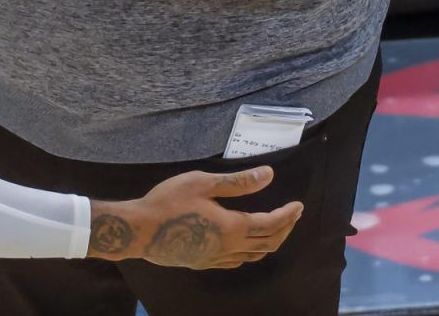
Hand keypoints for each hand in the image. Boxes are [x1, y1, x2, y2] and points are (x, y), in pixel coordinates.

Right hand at [88, 167, 304, 268]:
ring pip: (254, 256)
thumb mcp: (203, 183)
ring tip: (275, 229)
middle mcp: (230, 248)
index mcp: (233, 227)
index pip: (271, 224)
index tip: (299, 205)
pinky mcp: (203, 263)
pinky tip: (245, 245)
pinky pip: (237, 261)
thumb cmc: (169, 201)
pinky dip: (250, 252)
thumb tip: (269, 175)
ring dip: (270, 243)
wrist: (140, 230)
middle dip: (284, 229)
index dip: (288, 215)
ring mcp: (216, 259)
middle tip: (293, 216)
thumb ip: (238, 182)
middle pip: (268, 243)